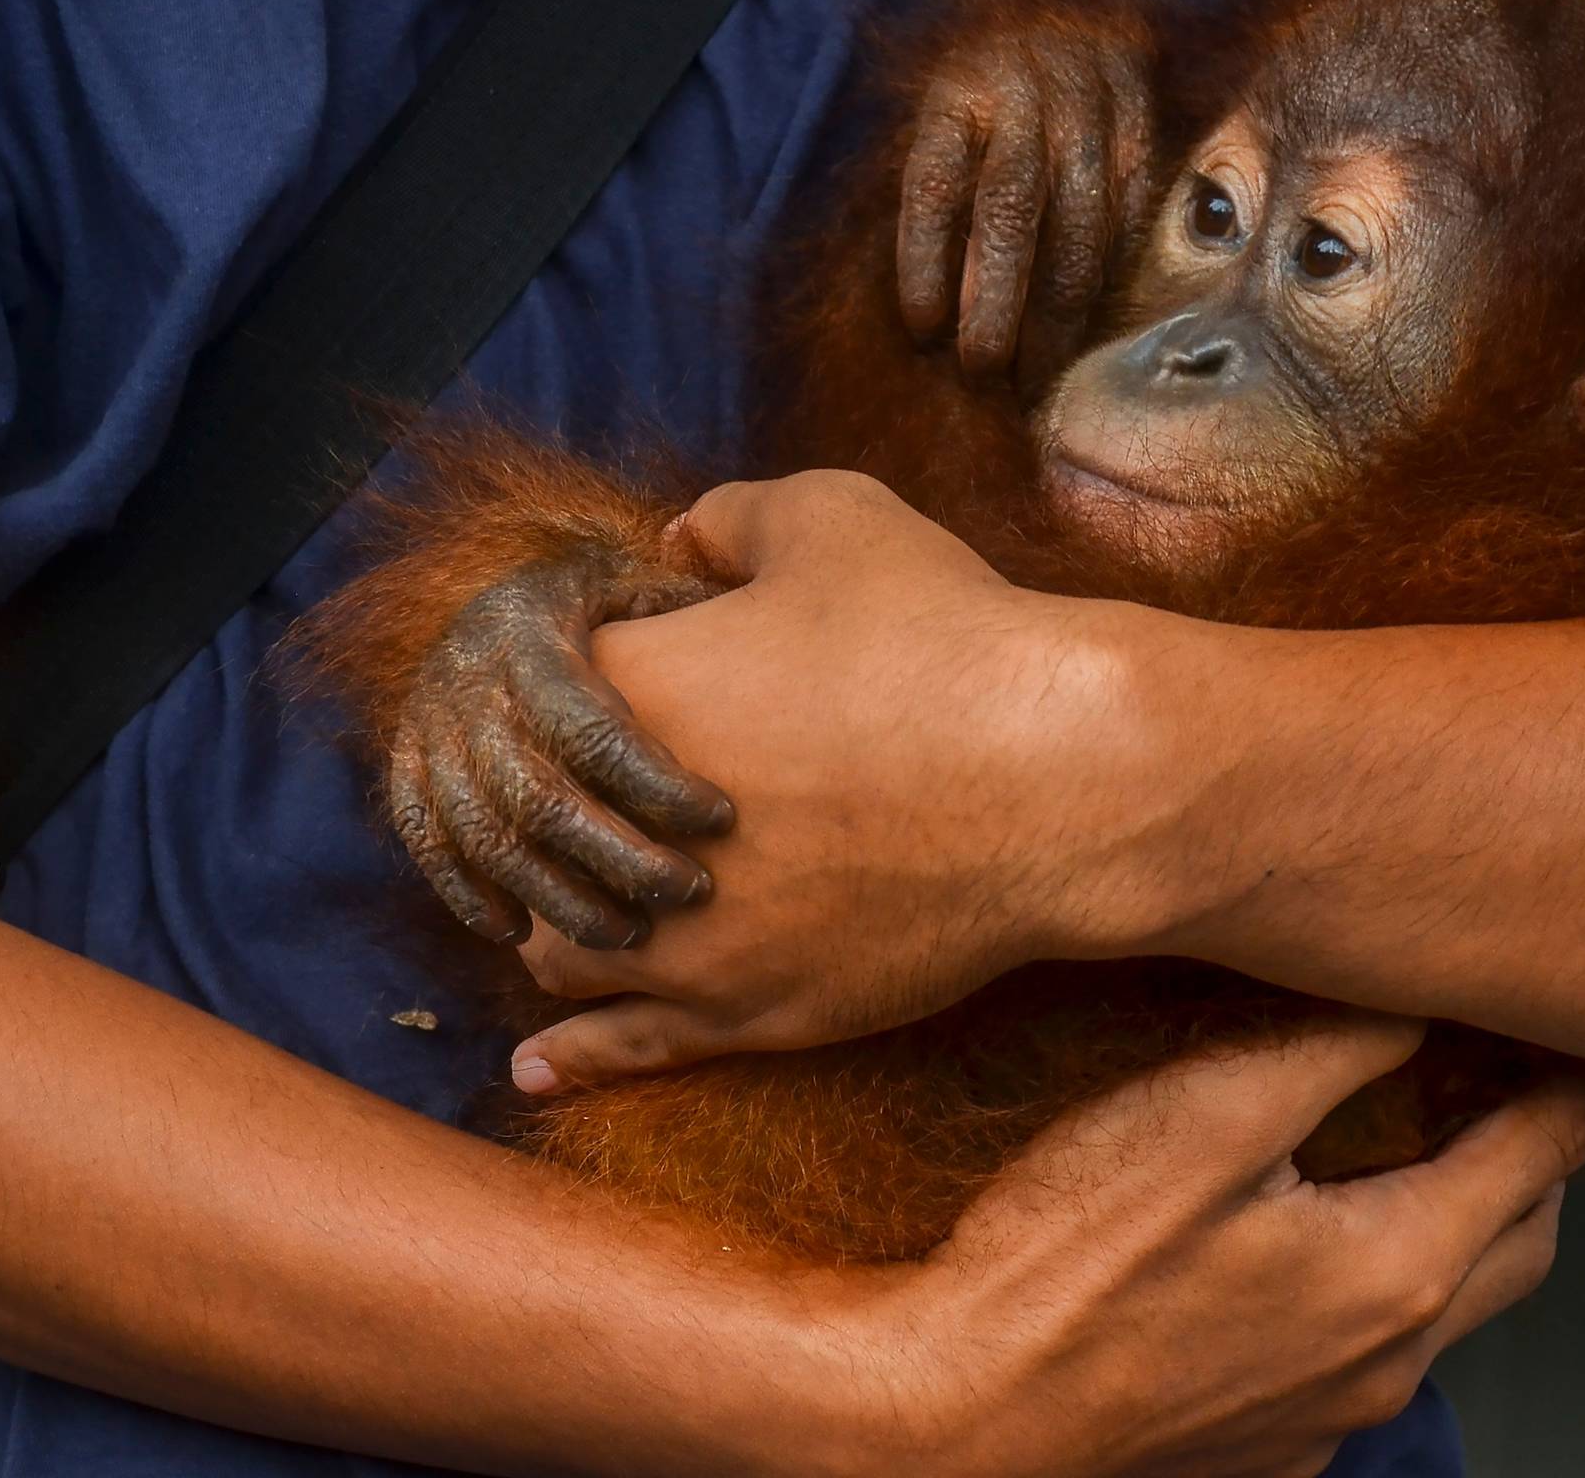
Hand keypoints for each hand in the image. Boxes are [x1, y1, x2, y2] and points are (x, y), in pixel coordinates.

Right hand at [381, 554, 732, 952]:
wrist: (476, 597)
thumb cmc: (584, 598)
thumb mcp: (626, 576)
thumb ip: (681, 601)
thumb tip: (757, 623)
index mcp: (531, 643)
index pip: (595, 730)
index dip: (659, 784)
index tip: (723, 817)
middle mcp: (471, 693)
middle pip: (541, 799)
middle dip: (618, 859)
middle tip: (688, 892)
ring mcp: (429, 735)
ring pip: (487, 838)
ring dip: (556, 897)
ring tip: (627, 934)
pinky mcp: (403, 769)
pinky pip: (428, 844)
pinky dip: (468, 895)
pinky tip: (521, 934)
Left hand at [504, 469, 1163, 1092]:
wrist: (1055, 782)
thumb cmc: (946, 642)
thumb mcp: (835, 519)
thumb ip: (733, 518)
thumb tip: (679, 537)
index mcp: (619, 699)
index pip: (536, 701)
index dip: (593, 686)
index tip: (662, 680)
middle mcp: (615, 835)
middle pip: (529, 837)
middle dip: (557, 822)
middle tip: (615, 801)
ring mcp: (674, 941)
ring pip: (556, 950)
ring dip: (566, 924)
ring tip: (600, 906)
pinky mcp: (739, 1014)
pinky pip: (624, 1049)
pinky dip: (574, 1055)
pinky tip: (537, 1066)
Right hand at [827, 1018, 1584, 1477]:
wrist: (948, 1422)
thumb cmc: (1057, 1270)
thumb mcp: (1201, 1113)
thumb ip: (1333, 1045)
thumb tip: (1421, 994)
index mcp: (1395, 1272)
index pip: (1544, 1155)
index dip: (1578, 1078)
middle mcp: (1383, 1362)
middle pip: (1522, 1243)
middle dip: (1539, 1155)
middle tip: (1521, 1078)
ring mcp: (1323, 1420)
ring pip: (1444, 1310)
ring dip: (1459, 1224)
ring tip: (1421, 1147)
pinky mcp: (1262, 1449)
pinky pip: (1360, 1362)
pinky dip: (1374, 1290)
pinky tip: (1306, 1245)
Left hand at [897, 9, 1154, 386]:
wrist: (1058, 3)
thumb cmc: (983, 95)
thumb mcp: (941, 125)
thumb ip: (936, 202)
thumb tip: (928, 319)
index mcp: (954, 89)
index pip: (933, 184)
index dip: (924, 264)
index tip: (923, 333)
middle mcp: (1021, 84)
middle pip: (1010, 208)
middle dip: (999, 303)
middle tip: (987, 371)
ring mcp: (1088, 94)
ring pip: (1080, 218)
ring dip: (1062, 308)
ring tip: (1042, 372)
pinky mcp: (1140, 110)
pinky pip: (1132, 205)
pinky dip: (1113, 270)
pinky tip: (1096, 323)